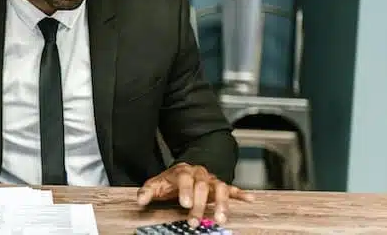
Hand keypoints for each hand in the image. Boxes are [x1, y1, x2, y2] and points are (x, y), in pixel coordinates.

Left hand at [137, 163, 253, 227]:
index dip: (185, 191)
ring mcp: (211, 180)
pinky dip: (240, 194)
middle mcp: (199, 174)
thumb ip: (147, 191)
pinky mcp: (220, 186)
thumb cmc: (170, 181)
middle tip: (194, 220)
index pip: (184, 179)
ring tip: (220, 218)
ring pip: (219, 188)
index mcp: (182, 171)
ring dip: (221, 204)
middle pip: (201, 187)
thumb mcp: (156, 184)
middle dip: (199, 205)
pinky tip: (249, 199)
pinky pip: (232, 189)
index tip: (184, 203)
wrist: (184, 170)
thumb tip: (140, 200)